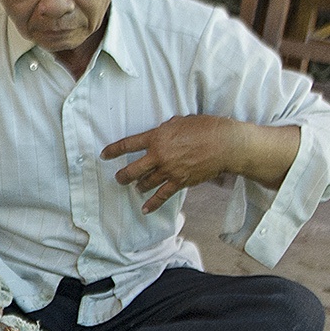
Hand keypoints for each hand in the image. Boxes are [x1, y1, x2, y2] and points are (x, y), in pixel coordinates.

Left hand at [102, 115, 250, 212]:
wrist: (225, 144)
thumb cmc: (206, 128)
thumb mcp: (181, 121)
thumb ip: (167, 129)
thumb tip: (161, 133)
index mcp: (157, 137)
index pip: (128, 144)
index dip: (114, 150)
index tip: (104, 154)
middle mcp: (159, 155)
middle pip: (132, 169)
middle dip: (122, 175)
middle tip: (119, 178)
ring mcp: (168, 170)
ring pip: (145, 182)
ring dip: (138, 186)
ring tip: (136, 187)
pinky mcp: (179, 181)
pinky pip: (162, 195)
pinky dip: (152, 203)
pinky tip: (145, 209)